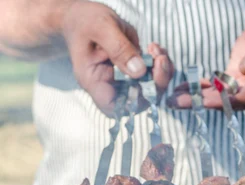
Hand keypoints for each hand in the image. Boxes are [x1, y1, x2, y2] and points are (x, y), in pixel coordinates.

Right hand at [61, 1, 173, 115]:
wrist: (82, 15)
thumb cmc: (84, 20)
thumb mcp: (101, 28)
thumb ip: (119, 49)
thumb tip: (139, 71)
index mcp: (94, 81)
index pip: (114, 108)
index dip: (134, 103)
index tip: (147, 82)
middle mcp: (109, 85)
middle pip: (138, 100)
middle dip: (155, 83)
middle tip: (160, 59)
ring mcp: (123, 79)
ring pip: (149, 89)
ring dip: (161, 72)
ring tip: (157, 50)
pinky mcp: (133, 69)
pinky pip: (152, 75)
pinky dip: (159, 63)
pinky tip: (155, 48)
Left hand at [167, 8, 244, 110]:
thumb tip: (244, 70)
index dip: (225, 100)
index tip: (203, 101)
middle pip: (230, 103)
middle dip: (202, 103)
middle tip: (176, 103)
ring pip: (220, 99)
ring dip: (196, 100)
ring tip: (171, 100)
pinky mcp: (237, 84)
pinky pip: (217, 90)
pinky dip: (199, 90)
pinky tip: (180, 90)